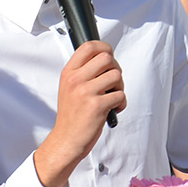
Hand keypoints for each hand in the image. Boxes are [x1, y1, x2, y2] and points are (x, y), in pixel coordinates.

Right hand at [33, 41, 125, 186]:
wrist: (67, 140)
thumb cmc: (71, 115)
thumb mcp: (69, 88)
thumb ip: (83, 72)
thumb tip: (105, 59)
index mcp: (69, 73)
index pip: (89, 46)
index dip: (104, 47)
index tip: (109, 54)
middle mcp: (76, 80)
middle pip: (107, 58)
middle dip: (115, 69)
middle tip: (112, 82)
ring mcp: (86, 92)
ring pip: (116, 76)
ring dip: (120, 87)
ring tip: (111, 97)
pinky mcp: (97, 105)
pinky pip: (120, 95)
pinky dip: (121, 103)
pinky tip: (112, 110)